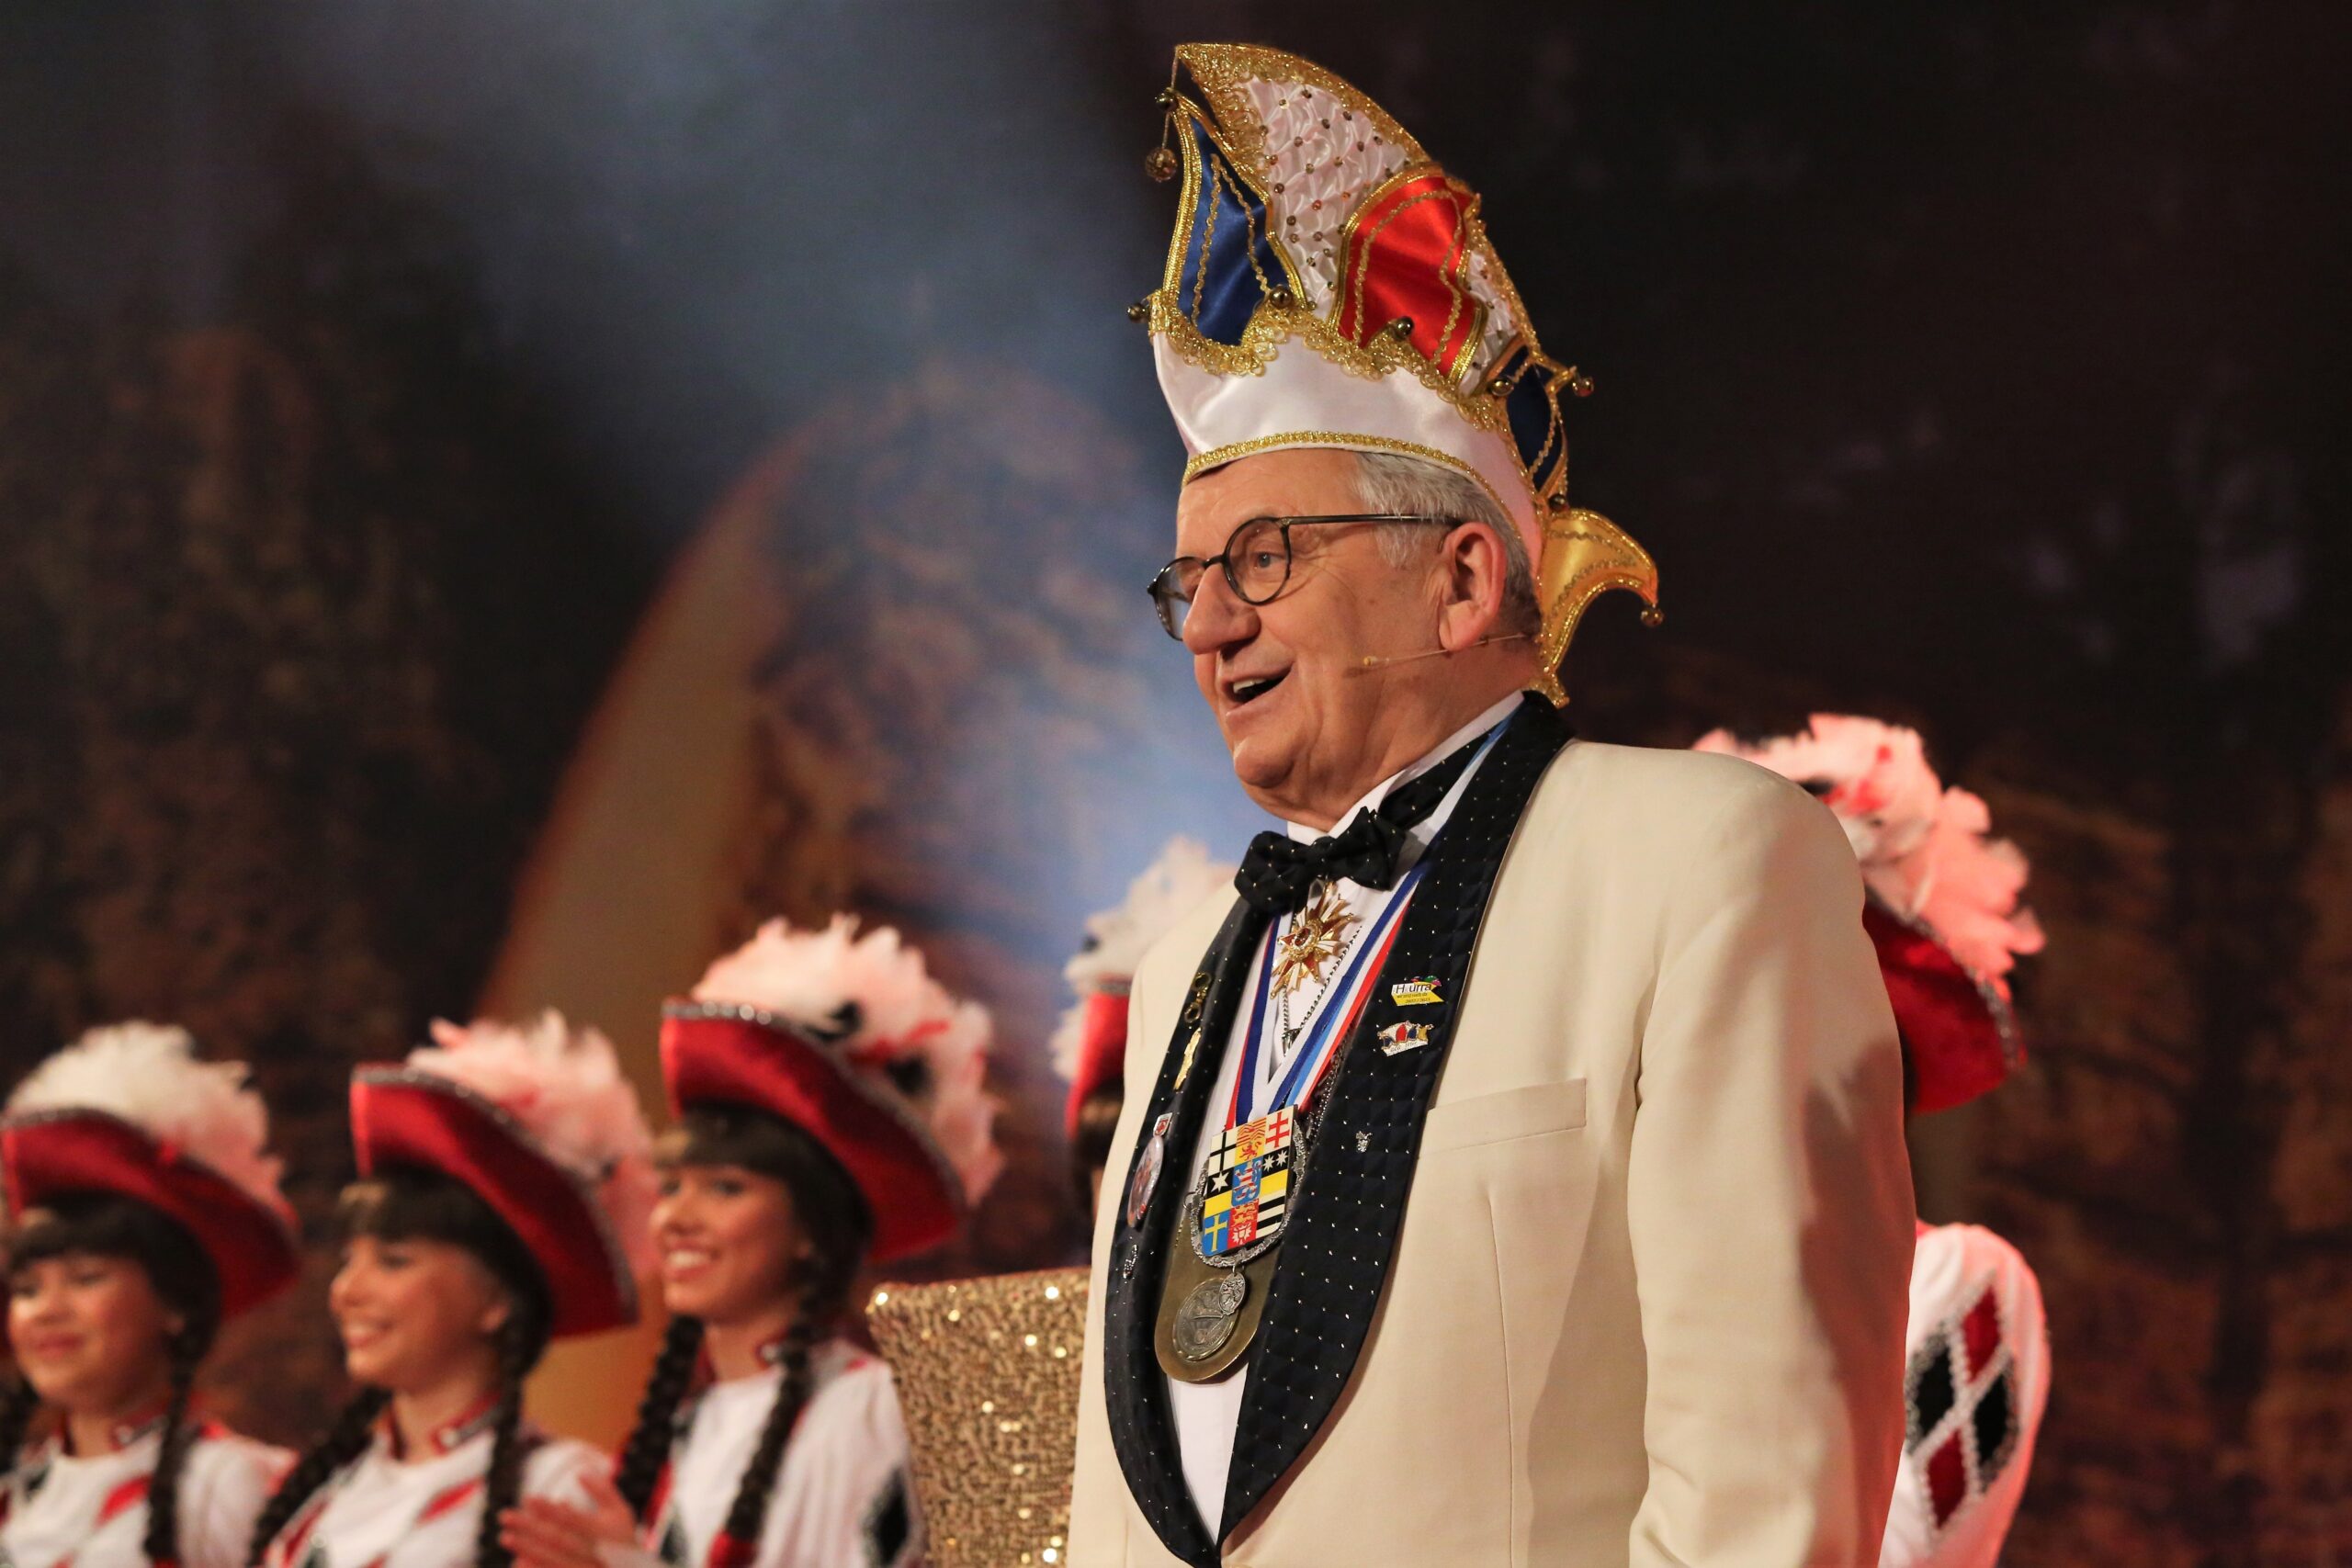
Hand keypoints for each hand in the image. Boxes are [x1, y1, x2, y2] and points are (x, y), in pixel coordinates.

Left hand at [500, 1470, 638, 1567]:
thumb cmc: (623, 1542)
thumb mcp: (622, 1514)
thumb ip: (604, 1492)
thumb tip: (581, 1471)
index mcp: (608, 1534)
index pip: (573, 1520)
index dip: (550, 1510)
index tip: (528, 1499)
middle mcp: (596, 1555)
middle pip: (557, 1539)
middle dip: (530, 1527)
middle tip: (505, 1515)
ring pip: (553, 1560)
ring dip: (526, 1549)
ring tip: (505, 1536)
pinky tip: (517, 1561)